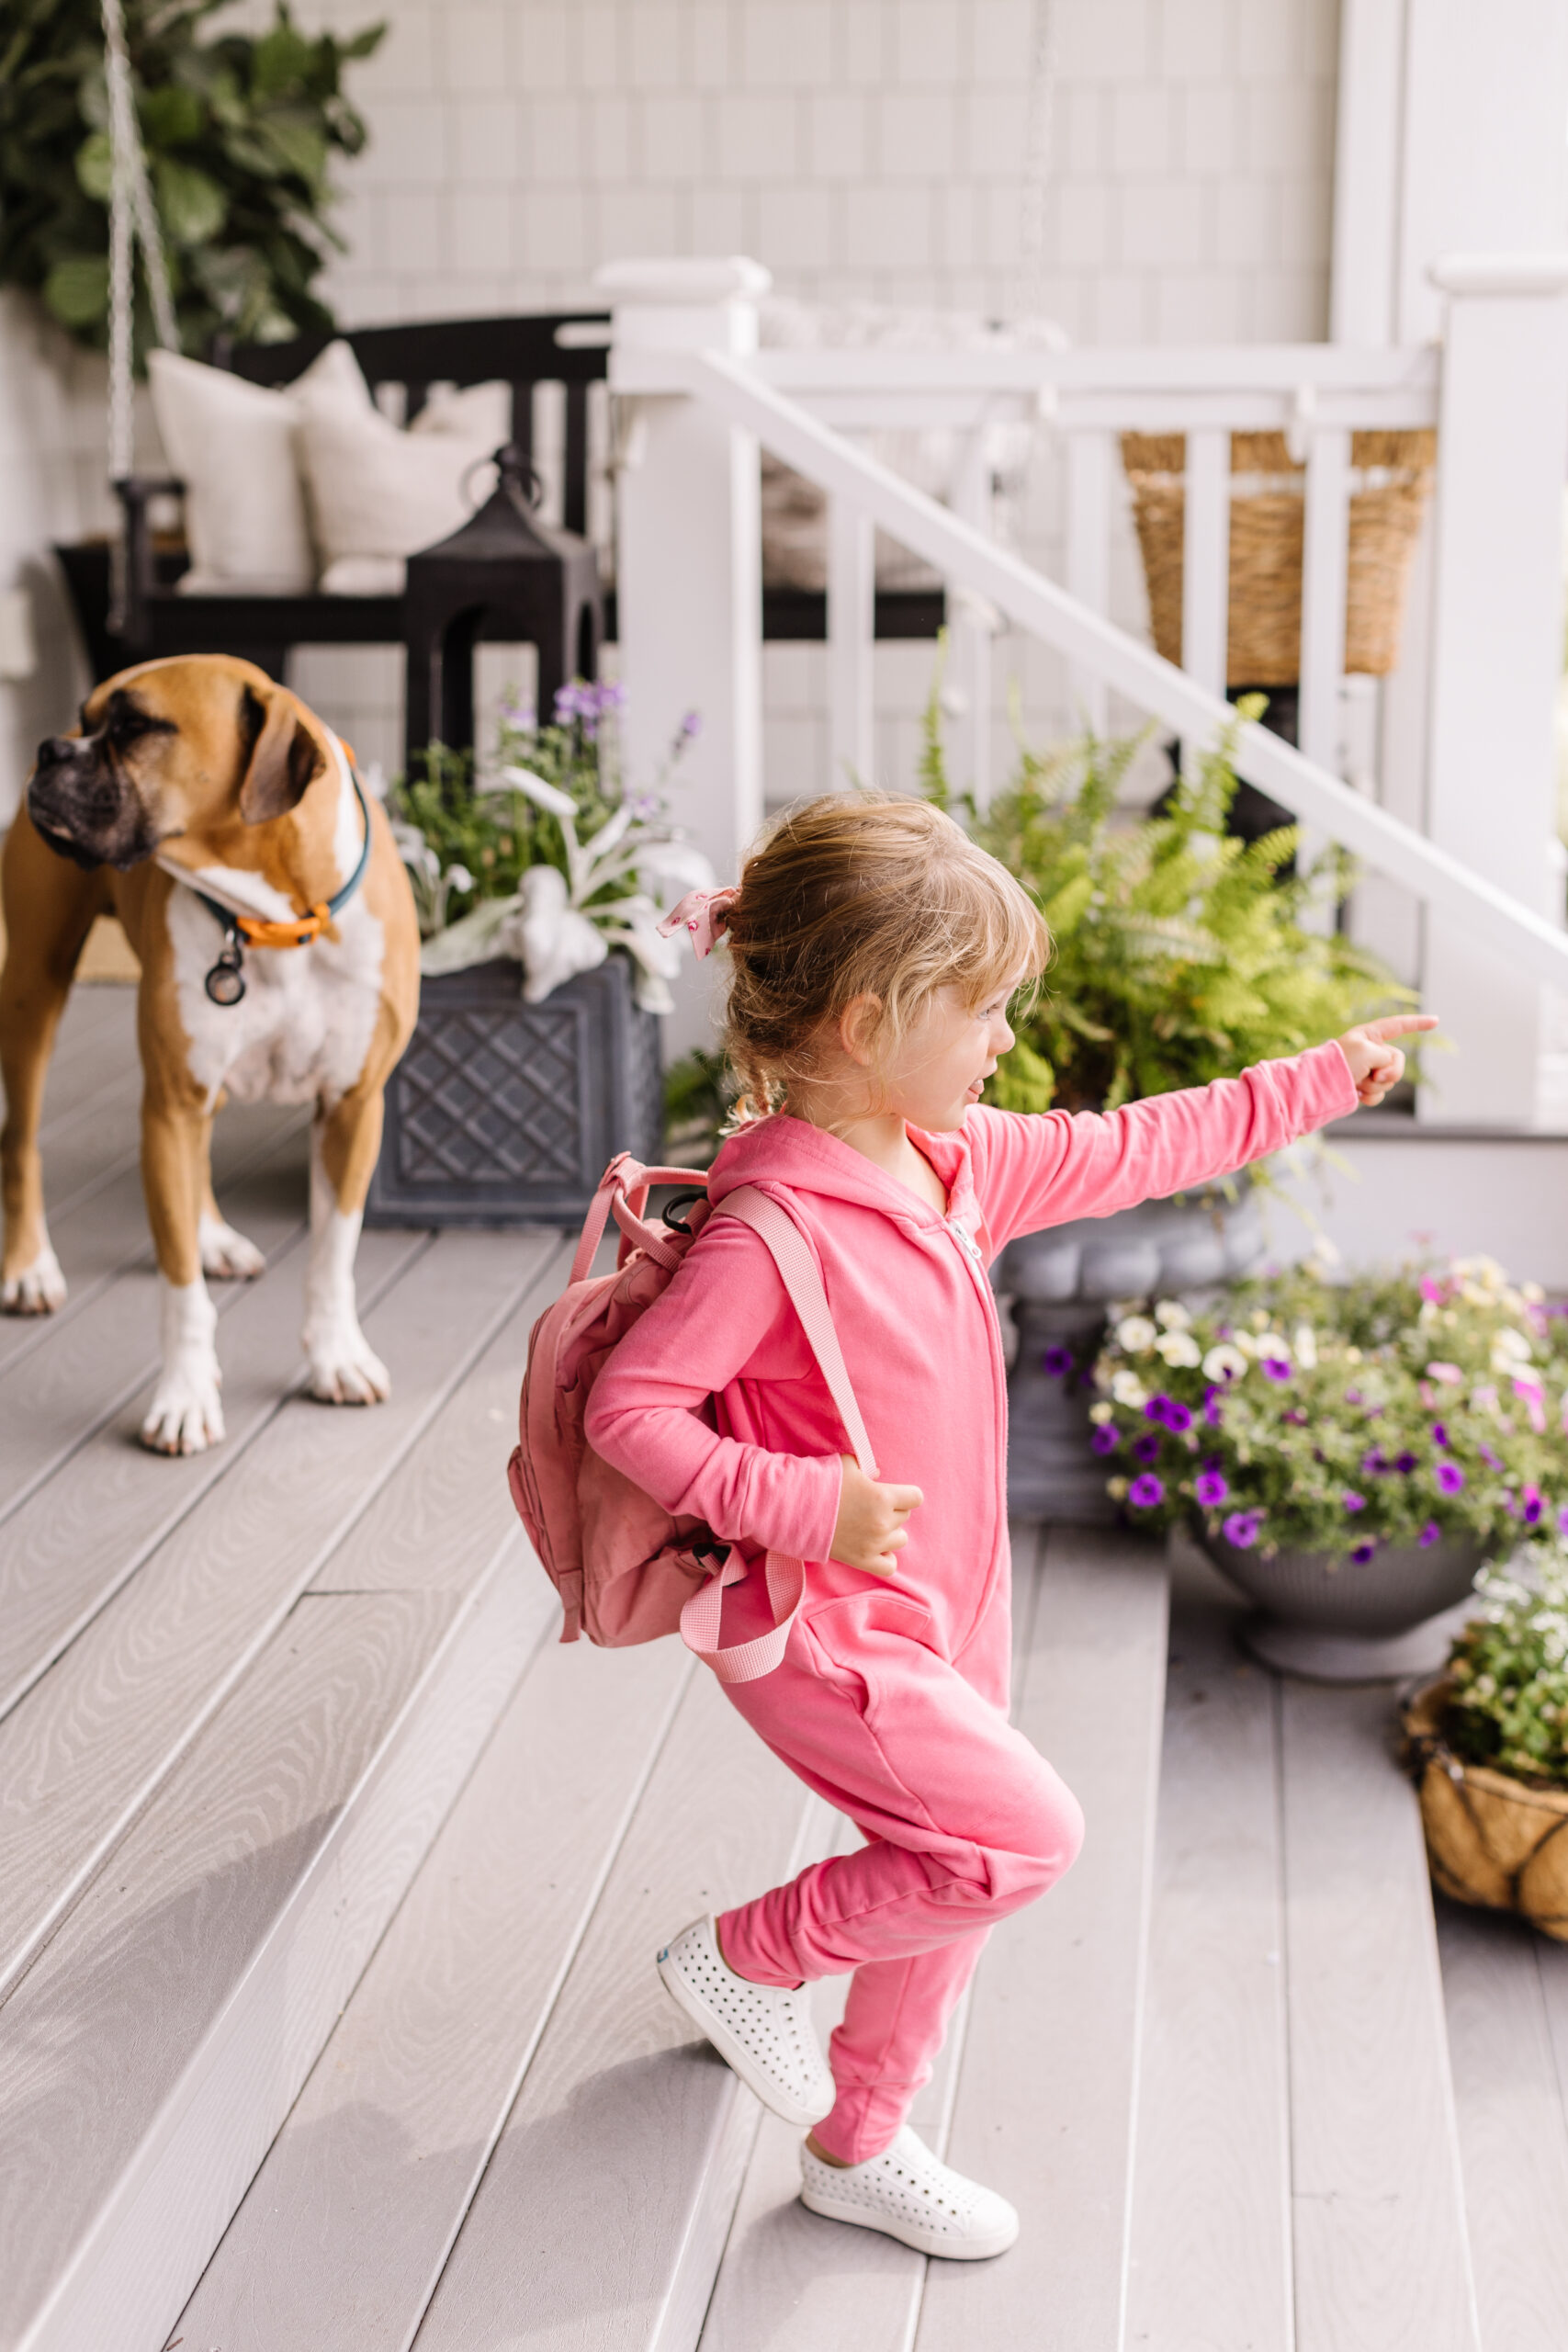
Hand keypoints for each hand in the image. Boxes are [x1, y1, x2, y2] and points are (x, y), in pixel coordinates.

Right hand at [830, 1457, 922, 1577]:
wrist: (796, 1507)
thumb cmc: (823, 1482)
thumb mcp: (849, 1465)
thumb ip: (869, 1469)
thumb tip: (879, 1476)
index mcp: (883, 1497)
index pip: (916, 1498)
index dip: (905, 1494)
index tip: (892, 1493)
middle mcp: (883, 1522)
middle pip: (904, 1517)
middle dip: (892, 1510)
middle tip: (870, 1506)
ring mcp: (873, 1544)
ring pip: (900, 1539)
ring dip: (889, 1532)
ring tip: (870, 1525)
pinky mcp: (861, 1561)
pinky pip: (890, 1566)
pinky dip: (885, 1557)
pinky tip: (875, 1547)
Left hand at [1337, 1014, 1438, 1106]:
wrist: (1321, 1087)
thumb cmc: (1342, 1062)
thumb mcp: (1369, 1050)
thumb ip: (1387, 1057)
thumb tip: (1383, 1075)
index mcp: (1369, 1035)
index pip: (1398, 1026)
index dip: (1417, 1023)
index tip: (1436, 1020)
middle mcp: (1370, 1051)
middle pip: (1398, 1060)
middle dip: (1391, 1071)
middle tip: (1374, 1075)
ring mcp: (1367, 1070)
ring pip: (1390, 1080)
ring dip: (1376, 1085)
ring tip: (1358, 1083)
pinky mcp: (1364, 1087)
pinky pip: (1380, 1094)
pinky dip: (1371, 1096)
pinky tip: (1358, 1095)